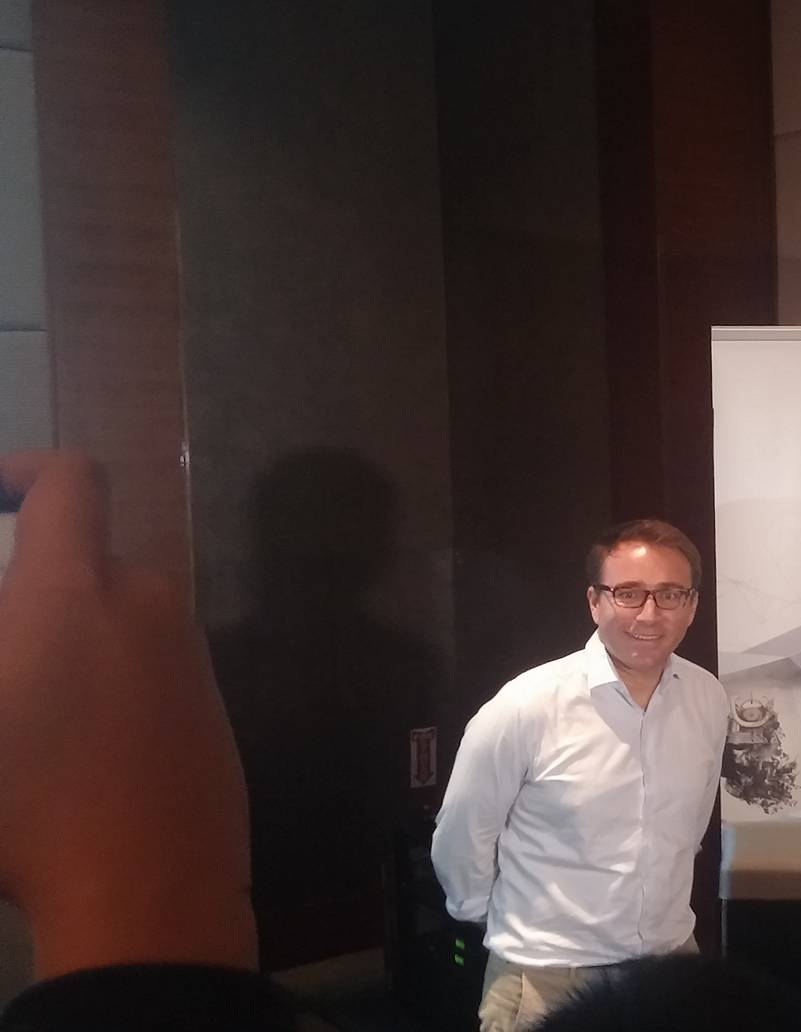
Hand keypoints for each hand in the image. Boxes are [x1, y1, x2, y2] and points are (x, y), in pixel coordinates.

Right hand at [0, 452, 255, 977]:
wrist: (151, 897)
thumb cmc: (26, 805)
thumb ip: (4, 639)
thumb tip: (19, 636)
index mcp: (77, 591)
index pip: (71, 483)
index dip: (24, 470)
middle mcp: (149, 608)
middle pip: (84, 565)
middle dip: (26, 595)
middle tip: (1, 663)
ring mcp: (192, 664)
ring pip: (117, 624)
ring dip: (65, 648)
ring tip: (21, 718)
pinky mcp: (212, 717)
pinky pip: (148, 675)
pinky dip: (104, 691)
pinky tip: (69, 757)